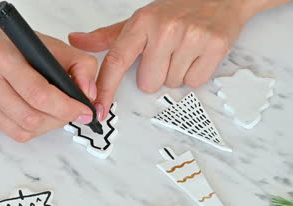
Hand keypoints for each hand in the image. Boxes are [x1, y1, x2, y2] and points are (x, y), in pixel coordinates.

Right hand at [0, 18, 97, 141]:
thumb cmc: (11, 42)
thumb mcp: (49, 43)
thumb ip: (79, 64)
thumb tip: (89, 95)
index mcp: (0, 56)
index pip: (39, 94)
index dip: (66, 107)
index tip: (83, 110)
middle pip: (31, 117)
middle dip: (60, 119)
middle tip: (73, 113)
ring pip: (23, 130)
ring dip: (48, 126)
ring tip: (57, 113)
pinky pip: (13, 132)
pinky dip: (33, 128)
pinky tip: (38, 113)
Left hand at [69, 0, 254, 119]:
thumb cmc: (177, 10)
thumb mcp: (141, 20)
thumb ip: (108, 36)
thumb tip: (78, 40)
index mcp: (142, 22)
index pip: (116, 61)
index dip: (106, 88)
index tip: (98, 108)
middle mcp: (165, 28)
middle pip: (147, 83)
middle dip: (155, 74)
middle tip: (166, 53)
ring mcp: (190, 36)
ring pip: (171, 83)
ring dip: (175, 73)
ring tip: (182, 50)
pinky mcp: (214, 45)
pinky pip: (194, 81)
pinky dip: (195, 73)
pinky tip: (196, 55)